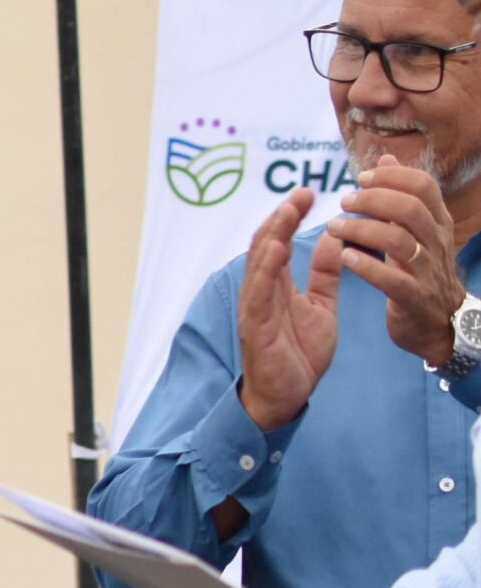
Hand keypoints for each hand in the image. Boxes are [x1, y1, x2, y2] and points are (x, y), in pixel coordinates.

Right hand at [233, 190, 341, 430]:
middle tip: (300, 192)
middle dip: (281, 216)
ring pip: (259, 262)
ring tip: (287, 210)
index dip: (290, 216)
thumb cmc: (299, 352)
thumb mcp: (321, 306)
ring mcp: (255, 306)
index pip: (278, 241)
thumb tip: (333, 240)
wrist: (288, 395)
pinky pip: (258, 291)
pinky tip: (276, 248)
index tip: (307, 192)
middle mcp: (261, 290)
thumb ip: (324, 275)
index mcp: (276, 285)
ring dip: (273, 234)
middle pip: (266, 244)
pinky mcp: (255, 325)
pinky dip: (265, 268)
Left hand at [324, 161, 463, 365]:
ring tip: (335, 227)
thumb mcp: (415, 229)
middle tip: (344, 201)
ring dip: (362, 230)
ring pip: (399, 241)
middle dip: (373, 200)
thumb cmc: (418, 269)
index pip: (423, 186)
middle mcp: (437, 242)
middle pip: (410, 209)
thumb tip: (386, 156)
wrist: (437, 322)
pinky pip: (393, 279)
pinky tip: (344, 258)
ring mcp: (427, 271)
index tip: (362, 177)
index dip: (392, 176)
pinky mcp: (413, 298)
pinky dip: (367, 266)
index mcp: (437, 222)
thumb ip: (400, 194)